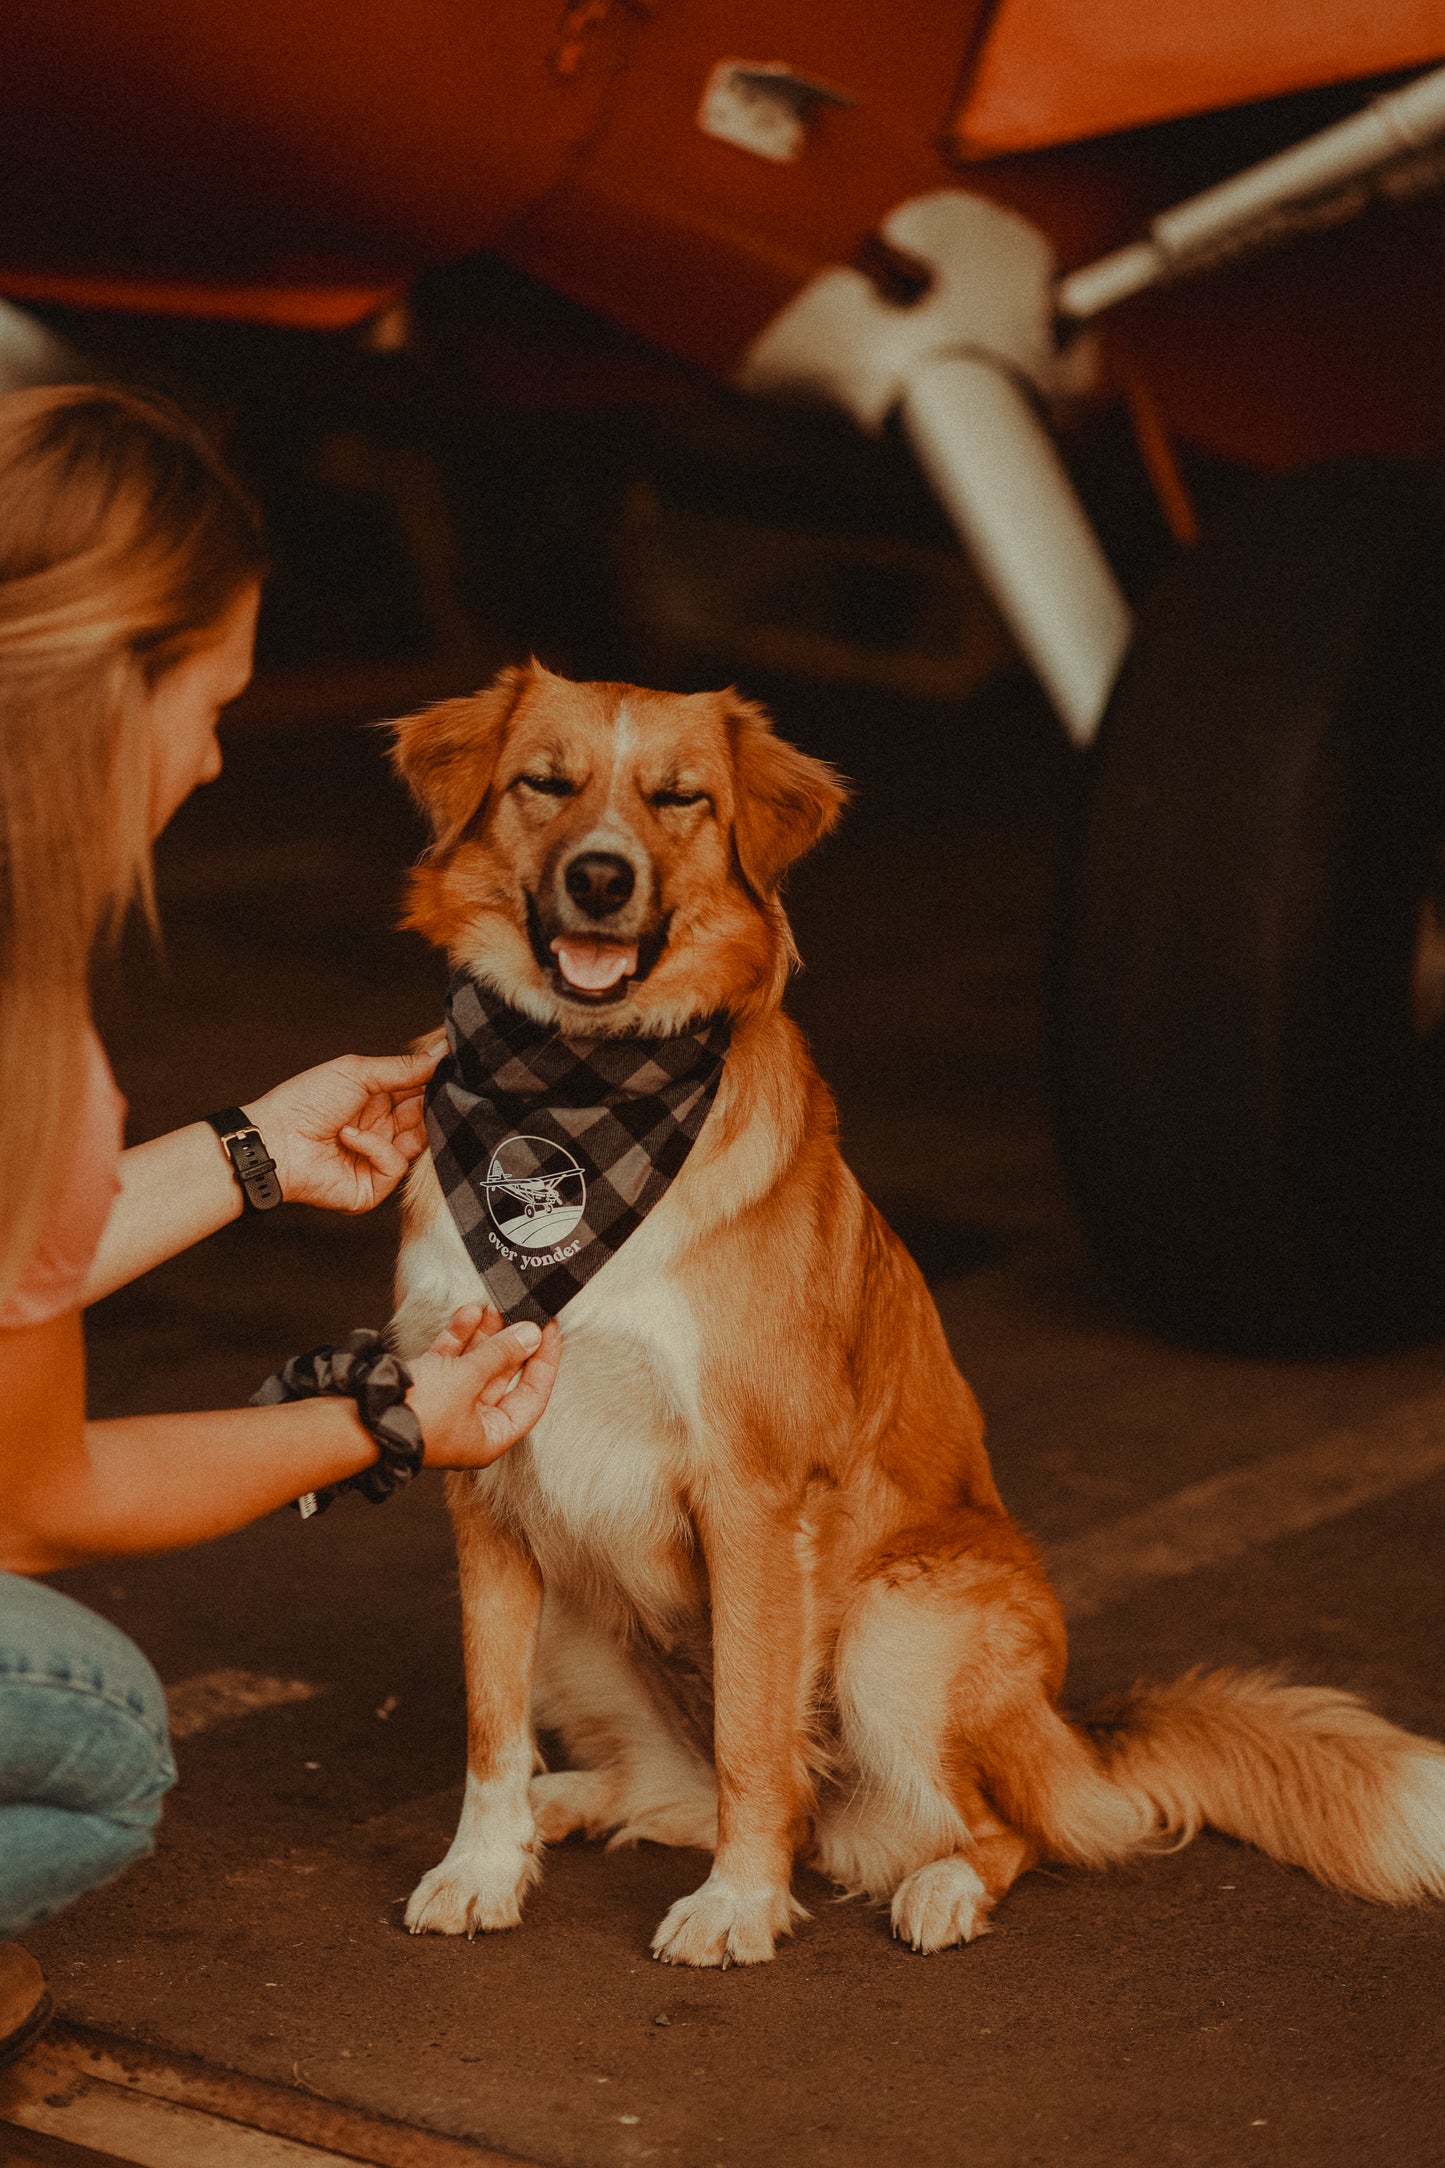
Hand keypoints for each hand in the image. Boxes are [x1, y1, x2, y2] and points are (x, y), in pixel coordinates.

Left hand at [245, 1040, 444, 1212]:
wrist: (273, 1139)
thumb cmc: (305, 1101)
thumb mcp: (357, 1073)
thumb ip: (404, 1068)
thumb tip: (444, 1052)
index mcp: (376, 1101)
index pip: (419, 1091)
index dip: (436, 1080)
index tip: (456, 1066)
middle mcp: (381, 1129)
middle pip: (425, 1117)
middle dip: (433, 1103)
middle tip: (443, 1089)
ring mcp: (377, 1159)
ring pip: (419, 1143)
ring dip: (411, 1125)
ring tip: (391, 1112)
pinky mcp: (373, 1187)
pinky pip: (394, 1165)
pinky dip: (375, 1148)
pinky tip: (349, 1137)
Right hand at [405, 1304, 561, 1467]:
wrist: (358, 1420)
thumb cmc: (416, 1414)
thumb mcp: (466, 1380)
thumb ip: (500, 1355)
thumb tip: (532, 1335)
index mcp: (490, 1437)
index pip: (532, 1396)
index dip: (544, 1362)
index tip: (550, 1330)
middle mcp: (471, 1423)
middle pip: (503, 1377)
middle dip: (512, 1342)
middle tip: (524, 1311)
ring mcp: (447, 1405)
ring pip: (475, 1364)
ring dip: (486, 1334)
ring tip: (496, 1304)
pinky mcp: (424, 1387)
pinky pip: (449, 1360)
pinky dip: (459, 1336)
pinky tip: (469, 1311)